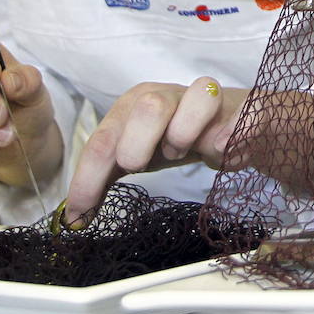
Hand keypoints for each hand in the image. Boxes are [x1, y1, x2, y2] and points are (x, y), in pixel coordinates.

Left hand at [62, 80, 313, 227]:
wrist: (234, 125)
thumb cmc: (176, 139)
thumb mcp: (136, 157)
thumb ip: (103, 182)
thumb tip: (74, 218)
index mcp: (132, 105)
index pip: (103, 139)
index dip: (88, 177)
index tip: (79, 214)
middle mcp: (166, 95)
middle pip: (147, 106)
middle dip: (137, 143)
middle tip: (138, 165)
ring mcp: (205, 98)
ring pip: (197, 97)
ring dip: (185, 130)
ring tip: (179, 151)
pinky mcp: (239, 110)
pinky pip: (237, 119)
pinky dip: (224, 139)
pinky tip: (217, 154)